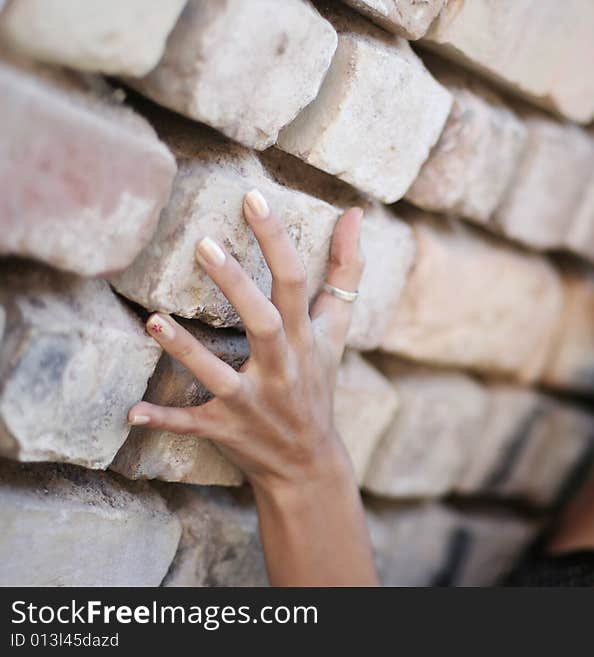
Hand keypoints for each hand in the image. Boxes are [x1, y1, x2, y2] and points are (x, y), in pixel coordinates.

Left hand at [126, 190, 365, 493]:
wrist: (308, 461)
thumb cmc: (318, 383)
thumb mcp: (336, 330)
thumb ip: (346, 271)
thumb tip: (356, 214)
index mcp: (304, 339)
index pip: (295, 282)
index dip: (276, 240)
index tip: (252, 198)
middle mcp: (281, 369)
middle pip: (264, 323)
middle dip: (237, 286)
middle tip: (204, 244)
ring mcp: (252, 402)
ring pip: (220, 375)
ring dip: (187, 351)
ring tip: (153, 321)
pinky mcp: (226, 429)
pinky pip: (192, 426)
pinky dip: (164, 421)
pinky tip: (132, 412)